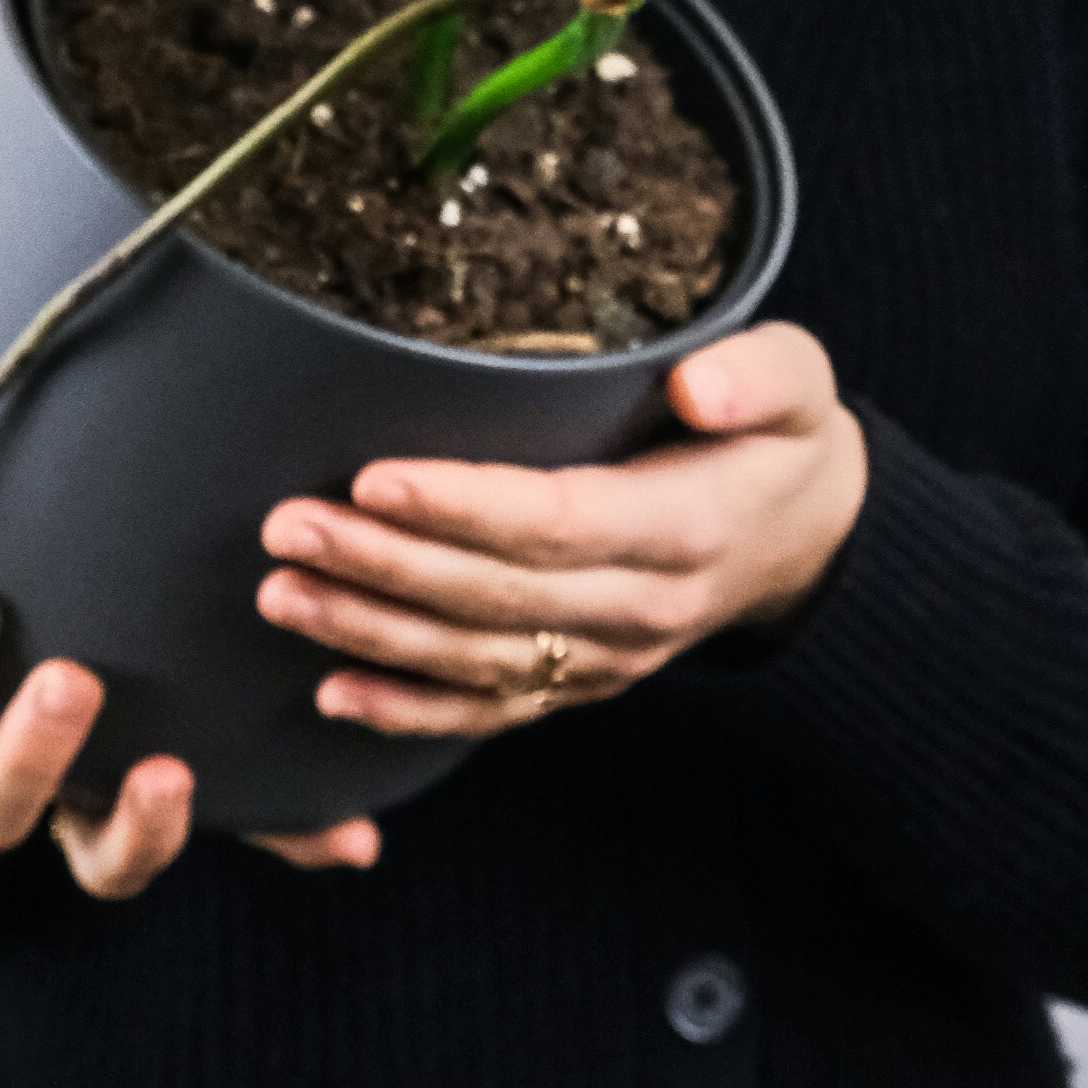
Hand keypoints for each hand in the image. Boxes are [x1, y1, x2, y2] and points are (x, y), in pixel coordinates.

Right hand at [0, 534, 380, 894]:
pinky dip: (294, 837)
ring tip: (174, 772)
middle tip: (74, 681)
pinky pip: (243, 838)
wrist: (61, 556)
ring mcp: (92, 800)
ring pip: (97, 858)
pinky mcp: (182, 798)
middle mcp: (3, 773)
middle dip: (26, 755)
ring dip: (137, 830)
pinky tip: (349, 835)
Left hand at [254, 320, 866, 738]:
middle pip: (494, 597)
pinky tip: (332, 694)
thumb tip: (699, 386)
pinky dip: (408, 711)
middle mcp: (641, 610)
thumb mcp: (799, 385)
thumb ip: (757, 377)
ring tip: (280, 594)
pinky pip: (490, 710)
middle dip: (383, 566)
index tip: (374, 478)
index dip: (462, 507)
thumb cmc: (780, 438)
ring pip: (475, 660)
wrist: (806, 539)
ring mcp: (609, 661)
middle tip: (288, 527)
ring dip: (371, 633)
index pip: (555, 522)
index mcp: (684, 530)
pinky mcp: (583, 685)